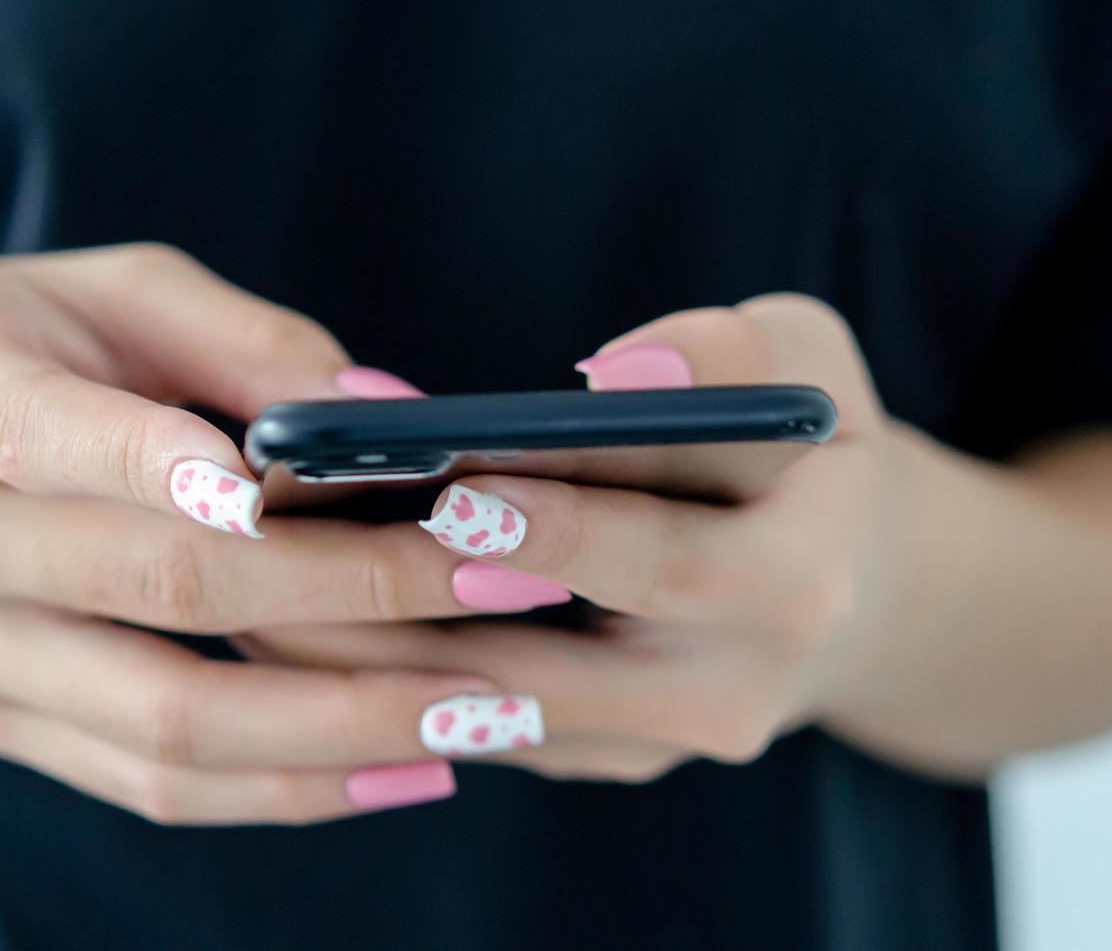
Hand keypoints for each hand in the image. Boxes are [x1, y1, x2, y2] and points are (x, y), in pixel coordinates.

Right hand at [0, 244, 512, 821]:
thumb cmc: (18, 345)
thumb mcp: (113, 292)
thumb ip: (245, 339)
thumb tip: (391, 411)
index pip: (70, 438)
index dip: (199, 468)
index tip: (351, 488)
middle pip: (162, 588)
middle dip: (356, 595)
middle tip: (503, 584)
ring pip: (166, 722)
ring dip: (340, 727)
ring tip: (479, 713)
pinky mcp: (4, 722)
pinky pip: (151, 782)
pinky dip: (284, 788)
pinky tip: (400, 768)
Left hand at [244, 294, 946, 781]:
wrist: (849, 582)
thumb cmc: (811, 447)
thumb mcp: (812, 364)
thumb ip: (729, 356)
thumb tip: (609, 379)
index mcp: (797, 589)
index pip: (664, 564)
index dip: (558, 530)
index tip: (453, 490)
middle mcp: (727, 694)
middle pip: (548, 669)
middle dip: (415, 611)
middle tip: (298, 552)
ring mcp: (657, 743)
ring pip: (492, 712)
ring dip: (374, 656)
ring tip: (261, 582)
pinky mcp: (600, 755)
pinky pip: (484, 722)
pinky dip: (398, 671)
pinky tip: (307, 612)